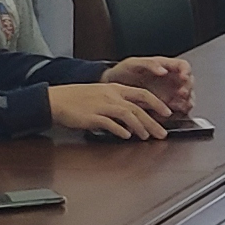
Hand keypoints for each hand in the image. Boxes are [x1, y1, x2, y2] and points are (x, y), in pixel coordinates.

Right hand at [46, 81, 172, 141]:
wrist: (56, 99)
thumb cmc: (77, 98)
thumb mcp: (101, 95)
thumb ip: (118, 103)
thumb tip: (133, 118)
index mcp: (115, 88)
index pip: (142, 94)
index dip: (157, 103)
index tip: (167, 113)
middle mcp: (111, 95)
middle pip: (138, 107)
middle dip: (153, 121)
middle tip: (162, 133)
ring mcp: (101, 105)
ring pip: (127, 114)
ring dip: (139, 127)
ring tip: (146, 137)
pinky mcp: (92, 116)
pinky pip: (110, 123)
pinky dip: (120, 130)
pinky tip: (126, 136)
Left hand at [104, 54, 194, 120]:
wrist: (113, 86)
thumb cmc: (123, 72)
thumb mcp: (134, 63)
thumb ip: (150, 64)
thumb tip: (163, 70)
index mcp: (165, 65)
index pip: (183, 66)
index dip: (186, 71)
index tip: (183, 77)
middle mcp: (171, 79)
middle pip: (189, 83)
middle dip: (187, 88)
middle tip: (181, 93)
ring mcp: (170, 92)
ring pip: (187, 97)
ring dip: (186, 101)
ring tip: (178, 104)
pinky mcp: (166, 105)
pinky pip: (178, 109)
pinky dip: (179, 111)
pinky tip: (172, 111)